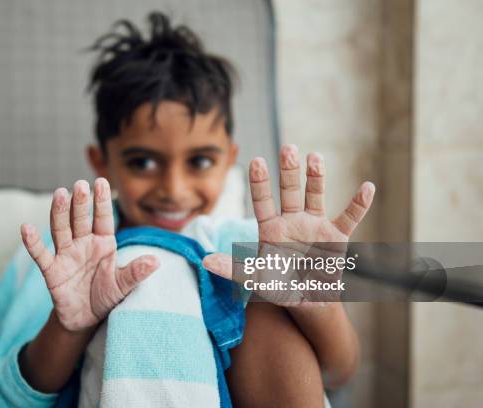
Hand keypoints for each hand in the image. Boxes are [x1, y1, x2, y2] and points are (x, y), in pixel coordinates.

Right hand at [21, 178, 158, 332]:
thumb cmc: (105, 296)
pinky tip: (26, 228)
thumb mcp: (123, 285)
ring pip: (61, 229)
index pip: (102, 218)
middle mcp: (83, 244)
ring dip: (60, 213)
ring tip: (59, 194)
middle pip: (80, 219)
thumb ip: (136, 272)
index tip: (102, 181)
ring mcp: (66, 255)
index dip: (102, 201)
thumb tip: (156, 261)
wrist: (85, 319)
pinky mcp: (52, 271)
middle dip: (80, 202)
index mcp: (103, 243)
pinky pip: (41, 255)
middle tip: (79, 184)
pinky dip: (33, 242)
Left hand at [203, 145, 374, 305]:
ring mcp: (315, 225)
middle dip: (288, 171)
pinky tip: (367, 187)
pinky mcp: (336, 236)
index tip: (256, 160)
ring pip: (315, 195)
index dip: (260, 182)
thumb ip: (233, 268)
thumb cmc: (279, 286)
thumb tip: (205, 260)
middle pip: (290, 191)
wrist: (308, 301)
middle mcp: (292, 220)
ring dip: (316, 177)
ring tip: (315, 156)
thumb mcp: (255, 279)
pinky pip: (349, 217)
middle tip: (287, 148)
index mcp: (270, 229)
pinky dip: (358, 204)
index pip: (262, 201)